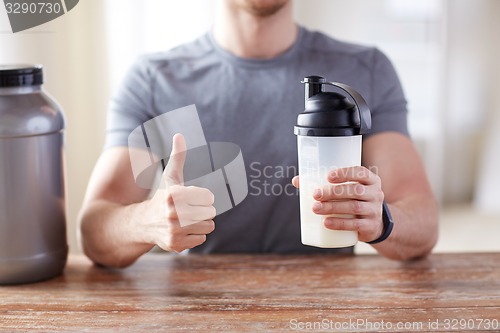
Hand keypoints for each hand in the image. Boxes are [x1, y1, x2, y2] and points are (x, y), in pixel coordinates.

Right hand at [139, 133, 215, 251]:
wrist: (143, 223)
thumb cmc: (164, 197)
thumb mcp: (171, 177)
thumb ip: (178, 157)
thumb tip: (179, 135)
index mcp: (174, 194)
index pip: (209, 197)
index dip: (203, 197)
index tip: (192, 197)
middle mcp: (173, 212)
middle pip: (210, 213)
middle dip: (203, 211)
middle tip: (188, 210)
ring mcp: (174, 230)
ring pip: (209, 227)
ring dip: (201, 224)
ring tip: (186, 220)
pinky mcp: (176, 244)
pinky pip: (201, 239)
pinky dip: (195, 236)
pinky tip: (182, 231)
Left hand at [292, 166, 383, 242]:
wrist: (375, 225)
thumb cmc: (354, 201)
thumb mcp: (347, 190)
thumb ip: (324, 184)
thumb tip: (297, 180)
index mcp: (371, 180)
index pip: (360, 172)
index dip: (345, 173)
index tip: (328, 177)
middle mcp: (376, 193)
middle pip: (355, 190)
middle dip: (333, 192)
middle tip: (315, 195)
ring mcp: (374, 210)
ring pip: (354, 207)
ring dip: (333, 207)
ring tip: (315, 208)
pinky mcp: (371, 226)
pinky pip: (356, 224)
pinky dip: (340, 224)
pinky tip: (326, 223)